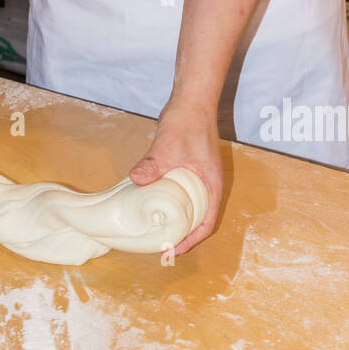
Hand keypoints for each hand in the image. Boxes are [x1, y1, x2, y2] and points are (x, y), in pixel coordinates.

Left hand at [128, 99, 222, 254]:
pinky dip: (169, 202)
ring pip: (190, 205)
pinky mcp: (188, 167)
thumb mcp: (169, 146)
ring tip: (156, 229)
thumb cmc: (188, 122)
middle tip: (161, 244)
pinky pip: (181, 192)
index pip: (207, 222)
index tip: (173, 249)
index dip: (191, 240)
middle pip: (199, 218)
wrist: (191, 99)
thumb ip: (154, 164)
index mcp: (211, 184)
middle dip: (182, 234)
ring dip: (176, 219)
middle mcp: (208, 183)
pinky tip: (152, 203)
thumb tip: (136, 180)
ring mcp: (199, 175)